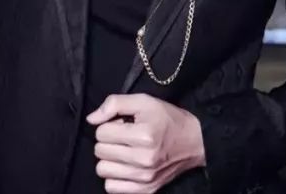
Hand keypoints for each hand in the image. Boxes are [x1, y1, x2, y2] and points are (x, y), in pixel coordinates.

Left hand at [86, 93, 206, 192]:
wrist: (194, 142)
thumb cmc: (167, 119)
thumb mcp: (144, 101)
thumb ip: (114, 104)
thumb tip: (91, 119)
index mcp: (144, 135)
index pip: (102, 132)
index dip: (109, 124)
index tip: (123, 124)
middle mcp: (143, 159)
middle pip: (100, 151)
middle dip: (108, 141)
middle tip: (124, 136)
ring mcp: (144, 178)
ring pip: (102, 170)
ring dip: (109, 159)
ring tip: (124, 151)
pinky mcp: (145, 190)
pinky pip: (111, 188)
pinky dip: (114, 177)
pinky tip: (125, 166)